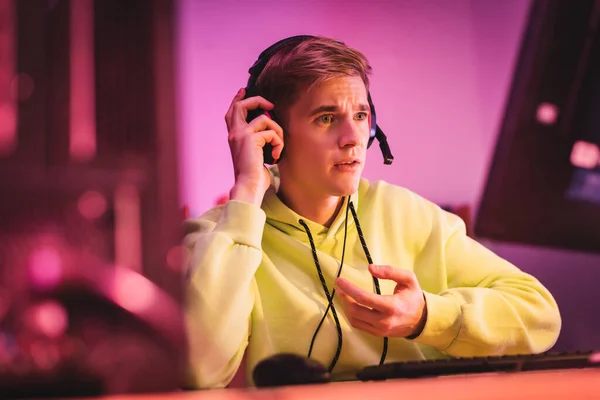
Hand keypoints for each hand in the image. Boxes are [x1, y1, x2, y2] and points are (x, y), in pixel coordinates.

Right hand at [224, 88, 283, 204]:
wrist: (249, 186)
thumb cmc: (254, 175)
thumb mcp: (254, 154)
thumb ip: (257, 140)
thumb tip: (270, 129)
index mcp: (233, 137)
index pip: (232, 112)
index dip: (238, 99)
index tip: (243, 90)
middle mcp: (234, 133)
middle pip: (241, 106)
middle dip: (257, 101)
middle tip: (270, 105)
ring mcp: (241, 134)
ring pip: (265, 119)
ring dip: (277, 132)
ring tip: (278, 148)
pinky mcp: (250, 139)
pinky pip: (272, 132)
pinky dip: (279, 144)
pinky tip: (276, 157)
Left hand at [334, 265, 426, 337]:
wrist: (422, 320)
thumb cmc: (413, 297)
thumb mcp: (408, 279)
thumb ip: (391, 271)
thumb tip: (370, 268)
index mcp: (392, 306)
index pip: (364, 298)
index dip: (349, 288)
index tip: (339, 280)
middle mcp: (384, 321)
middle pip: (355, 310)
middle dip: (344, 297)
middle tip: (339, 285)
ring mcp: (380, 330)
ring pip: (354, 319)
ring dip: (345, 305)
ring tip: (342, 293)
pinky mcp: (377, 334)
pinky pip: (358, 325)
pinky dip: (350, 314)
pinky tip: (349, 303)